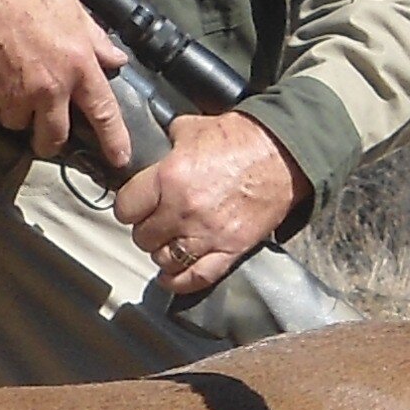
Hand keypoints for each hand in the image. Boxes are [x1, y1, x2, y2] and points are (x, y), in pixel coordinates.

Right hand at [0, 0, 129, 167]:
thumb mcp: (72, 8)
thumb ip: (96, 39)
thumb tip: (115, 58)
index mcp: (78, 64)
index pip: (103, 112)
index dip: (113, 139)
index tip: (119, 158)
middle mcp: (51, 88)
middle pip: (54, 136)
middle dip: (50, 141)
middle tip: (45, 134)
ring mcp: (17, 96)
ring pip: (20, 123)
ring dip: (18, 112)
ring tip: (12, 81)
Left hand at [113, 112, 307, 297]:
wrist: (283, 153)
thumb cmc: (240, 138)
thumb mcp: (191, 128)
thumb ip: (165, 144)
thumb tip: (151, 152)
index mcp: (169, 178)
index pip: (126, 208)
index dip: (129, 207)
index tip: (135, 206)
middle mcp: (184, 210)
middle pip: (143, 237)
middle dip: (146, 229)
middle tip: (155, 221)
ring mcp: (207, 234)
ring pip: (164, 259)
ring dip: (162, 252)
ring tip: (168, 242)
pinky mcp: (231, 249)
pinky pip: (196, 278)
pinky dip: (179, 282)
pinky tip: (171, 276)